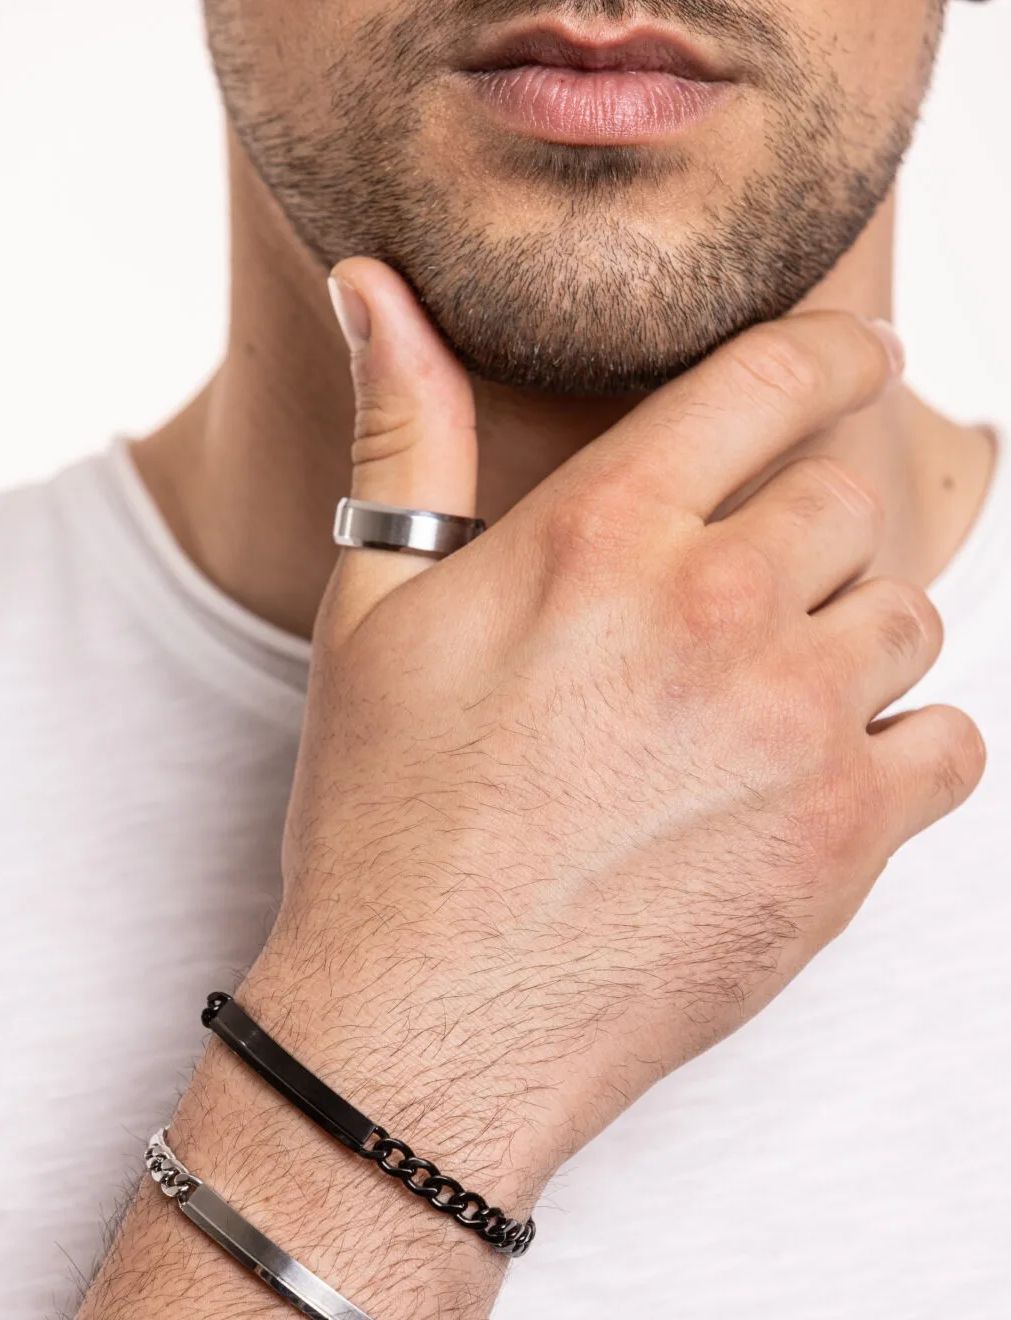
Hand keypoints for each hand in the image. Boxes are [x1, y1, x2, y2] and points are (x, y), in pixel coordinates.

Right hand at [245, 260, 984, 1199]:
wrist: (427, 1027)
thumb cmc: (388, 819)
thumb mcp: (374, 611)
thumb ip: (409, 435)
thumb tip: (375, 288)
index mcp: (607, 534)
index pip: (776, 377)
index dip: (840, 351)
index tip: (867, 357)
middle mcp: (719, 611)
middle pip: (853, 503)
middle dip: (816, 530)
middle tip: (761, 585)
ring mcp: (797, 729)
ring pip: (907, 620)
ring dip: (853, 639)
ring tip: (770, 692)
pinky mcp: (845, 841)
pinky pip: (950, 746)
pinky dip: (905, 748)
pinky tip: (820, 772)